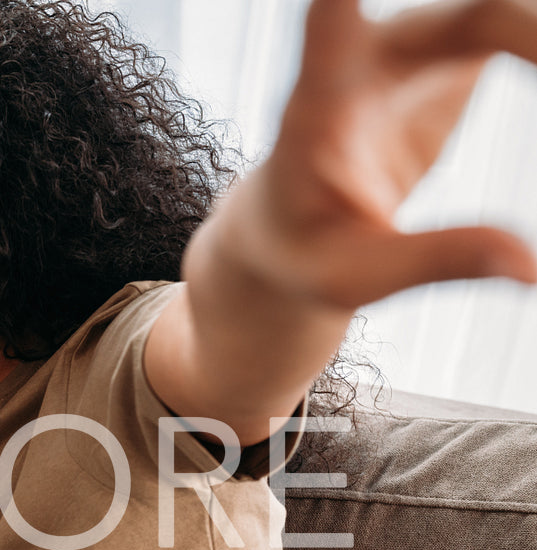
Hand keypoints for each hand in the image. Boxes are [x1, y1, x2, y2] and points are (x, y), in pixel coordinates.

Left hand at [248, 0, 536, 309]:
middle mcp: (377, 52)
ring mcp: (422, 43)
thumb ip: (435, 263)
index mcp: (323, 102)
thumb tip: (533, 268)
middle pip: (481, 14)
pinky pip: (526, 31)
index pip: (331, 19)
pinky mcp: (460, 52)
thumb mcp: (354, 277)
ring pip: (514, 13)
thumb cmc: (304, 254)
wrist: (284, 229)